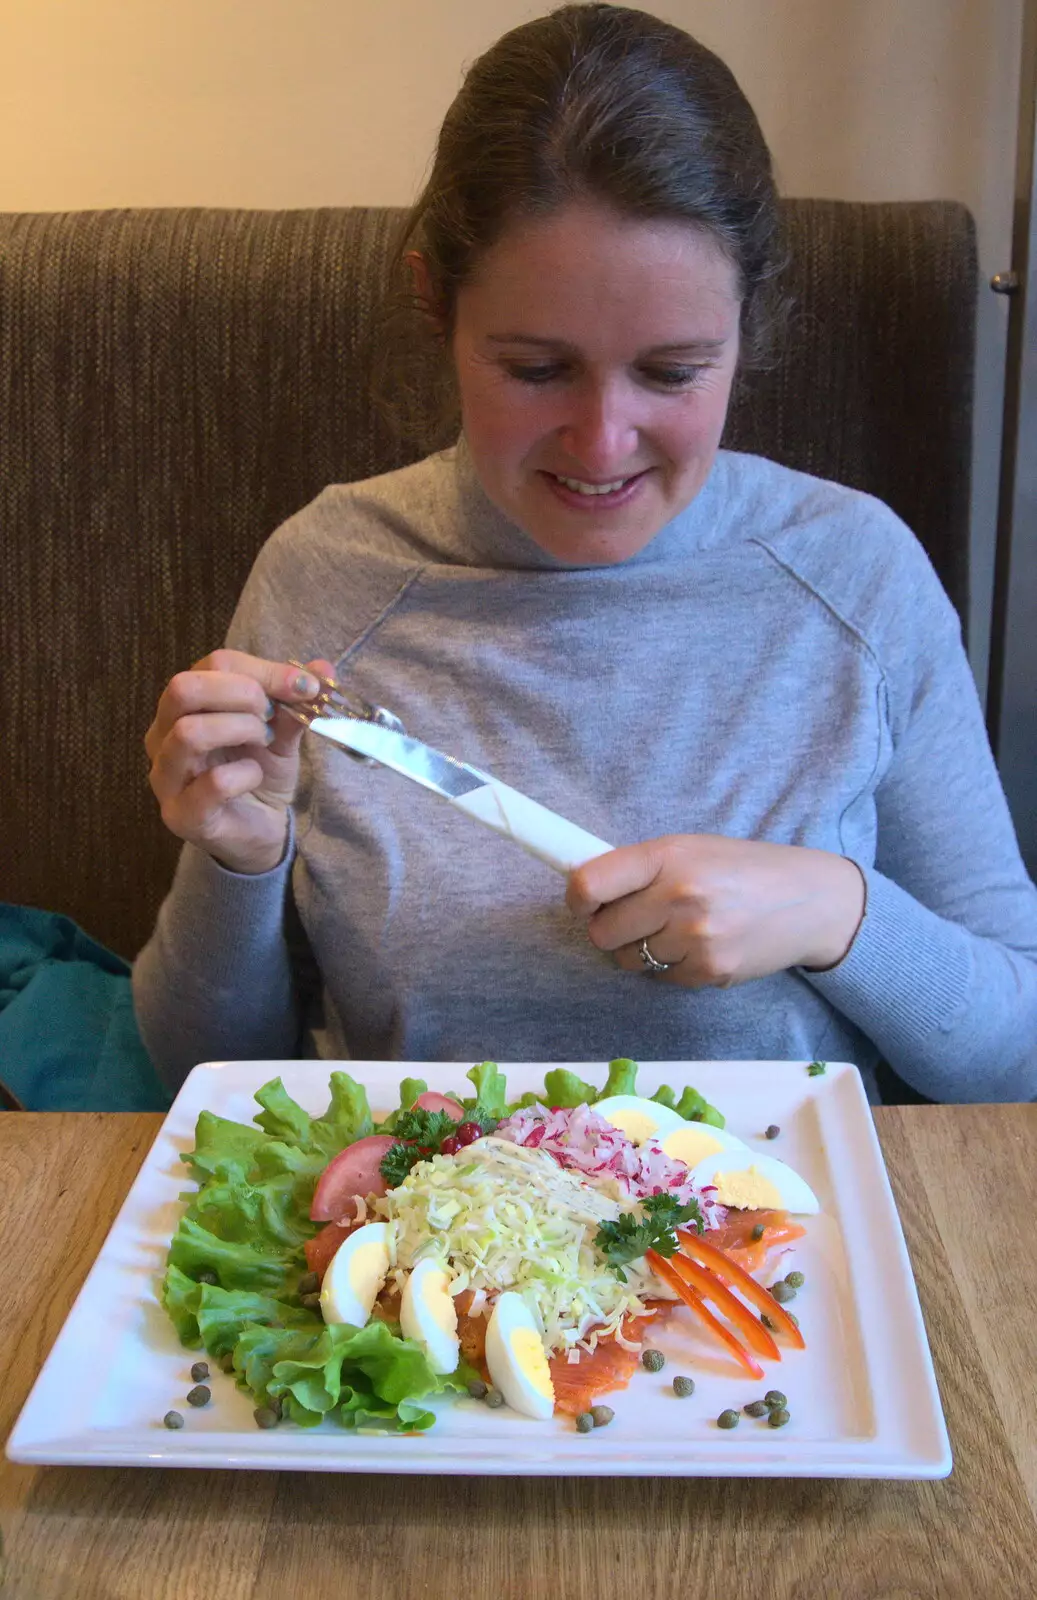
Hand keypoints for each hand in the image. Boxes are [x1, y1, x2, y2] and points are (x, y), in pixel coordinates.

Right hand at [145, 649, 333, 874]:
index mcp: (185, 705)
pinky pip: (214, 782)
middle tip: (271, 716)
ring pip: (189, 732)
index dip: (265, 670)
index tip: (304, 686)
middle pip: (183, 688)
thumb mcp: (283, 732)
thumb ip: (295, 701)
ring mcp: (166, 777)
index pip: (213, 664)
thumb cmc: (261, 773)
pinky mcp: (181, 814)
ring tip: (264, 742)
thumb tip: (324, 668)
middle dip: (242, 694)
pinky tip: (255, 777)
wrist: (261, 831)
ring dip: (242, 730)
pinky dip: (246, 774)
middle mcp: (163, 735)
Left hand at [566, 834, 865, 986]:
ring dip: (639, 949)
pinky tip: (699, 945)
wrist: (810, 900)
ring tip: (673, 929)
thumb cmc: (742, 869)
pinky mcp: (709, 971)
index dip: (577, 897)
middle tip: (635, 917)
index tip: (583, 901)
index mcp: (668, 855)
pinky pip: (661, 977)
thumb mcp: (691, 849)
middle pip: (602, 931)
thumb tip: (583, 889)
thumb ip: (641, 867)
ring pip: (628, 959)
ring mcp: (695, 937)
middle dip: (610, 928)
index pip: (590, 883)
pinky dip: (671, 966)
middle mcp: (679, 895)